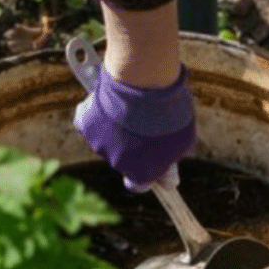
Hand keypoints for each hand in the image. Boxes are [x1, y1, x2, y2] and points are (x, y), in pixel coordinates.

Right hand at [74, 64, 195, 192]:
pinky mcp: (85, 122)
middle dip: (133, 146)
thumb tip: (169, 174)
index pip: (139, 185)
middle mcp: (116, 163)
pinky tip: (112, 103)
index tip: (154, 160)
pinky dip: (99, 114)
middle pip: (124, 160)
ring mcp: (98, 143)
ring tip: (132, 108)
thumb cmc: (169, 113)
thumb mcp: (183, 141)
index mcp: (140, 174)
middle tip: (147, 123)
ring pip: (107, 140)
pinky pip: (91, 123)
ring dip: (117, 129)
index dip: (147, 172)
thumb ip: (172, 160)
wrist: (144, 83)